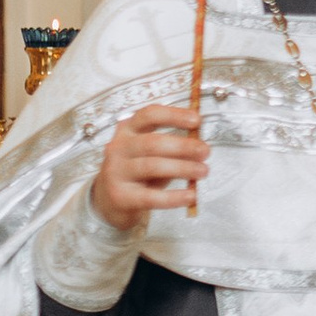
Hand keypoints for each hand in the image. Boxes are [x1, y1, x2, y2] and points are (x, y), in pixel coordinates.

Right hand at [92, 106, 209, 223]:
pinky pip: (150, 196)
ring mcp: (116, 172)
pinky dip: (173, 197)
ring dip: (182, 168)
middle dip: (183, 146)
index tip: (197, 120)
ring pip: (152, 166)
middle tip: (205, 151)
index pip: (149, 115)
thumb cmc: (137, 171)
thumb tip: (200, 145)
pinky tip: (190, 195)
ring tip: (203, 171)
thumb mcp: (150, 153)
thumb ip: (171, 147)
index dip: (174, 115)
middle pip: (152, 142)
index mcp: (128, 130)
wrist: (110, 200)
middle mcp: (119, 148)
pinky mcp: (120, 196)